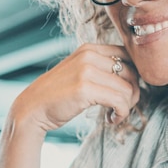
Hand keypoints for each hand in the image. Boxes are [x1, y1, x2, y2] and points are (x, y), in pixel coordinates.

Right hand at [9, 43, 140, 132]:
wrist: (32, 109)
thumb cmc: (58, 95)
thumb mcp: (79, 72)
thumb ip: (101, 69)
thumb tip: (134, 78)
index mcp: (89, 48)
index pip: (128, 56)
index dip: (134, 76)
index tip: (126, 93)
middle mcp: (89, 55)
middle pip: (131, 73)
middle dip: (132, 93)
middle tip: (121, 107)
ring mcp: (86, 70)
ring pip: (128, 88)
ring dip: (126, 107)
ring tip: (114, 115)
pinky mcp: (85, 88)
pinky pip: (120, 101)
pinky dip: (121, 113)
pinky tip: (111, 119)